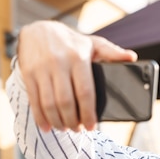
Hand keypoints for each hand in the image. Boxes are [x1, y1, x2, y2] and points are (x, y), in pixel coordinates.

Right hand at [17, 21, 136, 131]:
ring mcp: (42, 69)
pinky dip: (40, 117)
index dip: (88, 113)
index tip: (91, 126)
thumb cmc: (70, 42)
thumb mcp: (92, 43)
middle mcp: (59, 63)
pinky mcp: (28, 74)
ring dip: (58, 121)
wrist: (38, 29)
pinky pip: (34, 100)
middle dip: (73, 121)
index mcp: (78, 58)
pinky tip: (47, 126)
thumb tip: (131, 57)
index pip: (85, 92)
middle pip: (66, 102)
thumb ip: (111, 52)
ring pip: (49, 104)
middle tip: (78, 129)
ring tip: (65, 128)